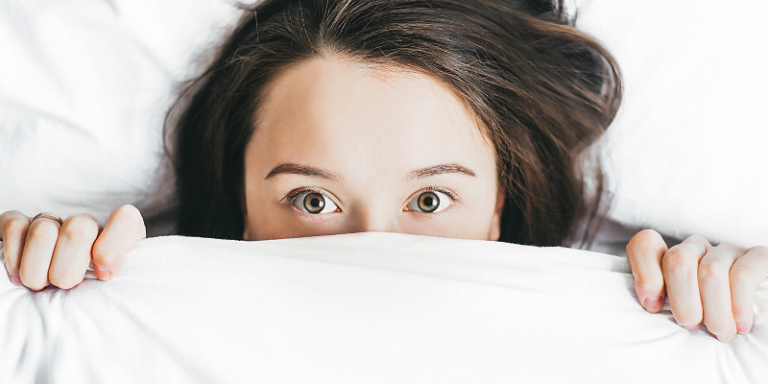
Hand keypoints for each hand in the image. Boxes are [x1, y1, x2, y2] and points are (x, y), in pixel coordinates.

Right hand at [0, 205, 145, 290]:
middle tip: (64, 286)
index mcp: (117, 238)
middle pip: (79, 230)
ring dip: (37, 270)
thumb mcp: (113, 293)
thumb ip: (117, 282)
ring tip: (40, 285)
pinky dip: (14, 257)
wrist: (53, 298)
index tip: (103, 276)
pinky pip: (14, 227)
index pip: (125, 220)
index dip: (113, 247)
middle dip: (67, 270)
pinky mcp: (20, 224)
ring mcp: (53, 222)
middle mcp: (86, 225)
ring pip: (44, 231)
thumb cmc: (90, 298)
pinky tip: (17, 276)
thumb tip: (105, 273)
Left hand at [627, 229, 767, 341]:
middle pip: (678, 259)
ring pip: (710, 271)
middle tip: (691, 326)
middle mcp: (696, 248)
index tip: (653, 306)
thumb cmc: (706, 325)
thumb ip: (658, 303)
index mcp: (669, 259)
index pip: (645, 244)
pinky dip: (739, 304)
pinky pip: (743, 275)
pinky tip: (740, 325)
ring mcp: (726, 251)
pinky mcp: (758, 257)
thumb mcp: (675, 315)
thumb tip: (651, 304)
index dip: (645, 273)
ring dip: (714, 310)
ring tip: (720, 332)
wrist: (756, 327)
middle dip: (683, 300)